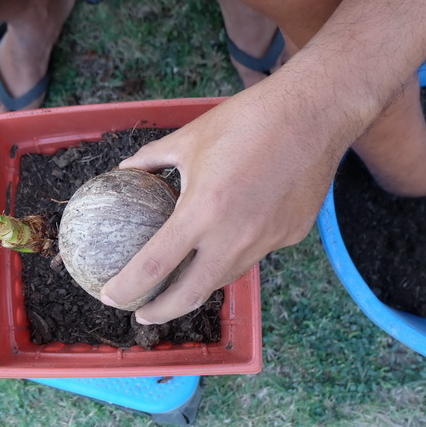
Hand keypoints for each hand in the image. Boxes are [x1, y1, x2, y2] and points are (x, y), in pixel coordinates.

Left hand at [99, 85, 348, 323]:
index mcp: (203, 211)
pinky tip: (224, 243)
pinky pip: (253, 254)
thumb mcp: (188, 137)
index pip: (154, 266)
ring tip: (177, 286)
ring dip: (197, 286)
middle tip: (142, 313)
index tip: (110, 296)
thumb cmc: (247, 120)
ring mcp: (267, 241)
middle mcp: (235, 236)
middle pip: (190, 294)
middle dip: (161, 311)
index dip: (127, 288)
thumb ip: (151, 159)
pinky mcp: (290, 236)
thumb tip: (124, 170)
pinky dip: (232, 255)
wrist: (316, 113)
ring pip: (224, 277)